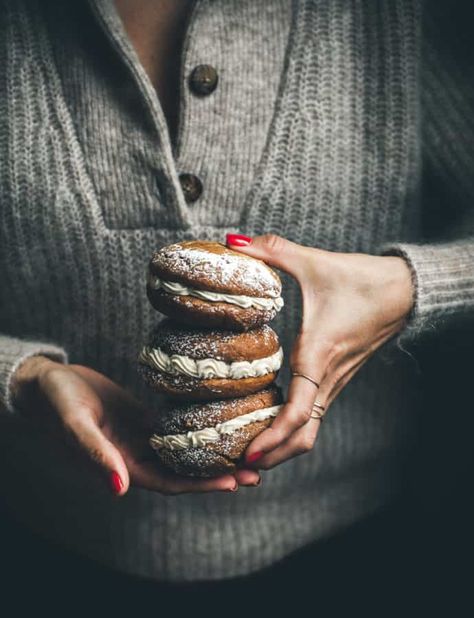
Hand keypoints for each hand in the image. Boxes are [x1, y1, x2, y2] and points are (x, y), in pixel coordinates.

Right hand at [11, 358, 259, 494]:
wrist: (50, 382)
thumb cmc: (58, 402)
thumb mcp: (75, 425)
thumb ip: (96, 455)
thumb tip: (120, 490)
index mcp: (122, 466)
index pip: (169, 482)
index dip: (201, 485)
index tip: (233, 482)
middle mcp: (136, 457)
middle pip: (184, 472)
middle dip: (218, 474)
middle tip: (256, 472)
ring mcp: (142, 438)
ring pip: (184, 452)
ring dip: (213, 454)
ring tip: (246, 450)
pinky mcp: (145, 419)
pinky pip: (176, 429)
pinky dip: (198, 431)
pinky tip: (221, 425)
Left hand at [226, 234, 413, 469]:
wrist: (403, 289)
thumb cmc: (360, 280)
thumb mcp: (313, 262)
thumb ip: (272, 250)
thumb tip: (232, 241)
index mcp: (318, 357)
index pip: (297, 414)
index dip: (271, 438)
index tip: (247, 452)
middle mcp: (328, 378)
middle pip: (303, 438)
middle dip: (272, 456)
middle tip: (237, 466)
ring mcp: (335, 382)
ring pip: (310, 431)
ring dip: (282, 447)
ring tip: (248, 453)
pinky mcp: (337, 378)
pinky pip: (315, 415)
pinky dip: (292, 430)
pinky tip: (269, 424)